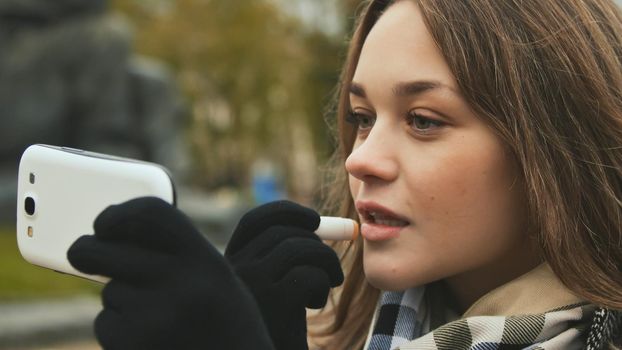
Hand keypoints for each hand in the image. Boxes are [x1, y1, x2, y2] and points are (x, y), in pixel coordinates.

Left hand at [67, 197, 273, 349]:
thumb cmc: (225, 327)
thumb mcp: (216, 281)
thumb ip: (178, 254)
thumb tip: (112, 234)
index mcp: (206, 262)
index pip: (151, 214)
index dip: (119, 214)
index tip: (104, 223)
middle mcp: (181, 283)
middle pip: (104, 251)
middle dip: (87, 252)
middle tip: (83, 254)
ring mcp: (154, 316)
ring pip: (111, 292)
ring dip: (123, 302)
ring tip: (162, 322)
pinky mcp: (133, 345)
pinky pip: (106, 324)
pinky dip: (120, 331)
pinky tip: (152, 341)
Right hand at [225, 200, 343, 349]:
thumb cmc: (274, 328)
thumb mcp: (271, 287)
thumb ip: (283, 256)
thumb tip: (320, 223)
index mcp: (228, 264)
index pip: (253, 221)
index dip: (285, 211)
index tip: (314, 219)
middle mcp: (233, 271)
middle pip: (282, 232)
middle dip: (316, 241)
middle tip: (331, 265)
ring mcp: (251, 286)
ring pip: (299, 248)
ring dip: (326, 261)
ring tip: (329, 283)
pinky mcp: (273, 303)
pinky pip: (310, 274)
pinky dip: (323, 283)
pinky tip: (314, 303)